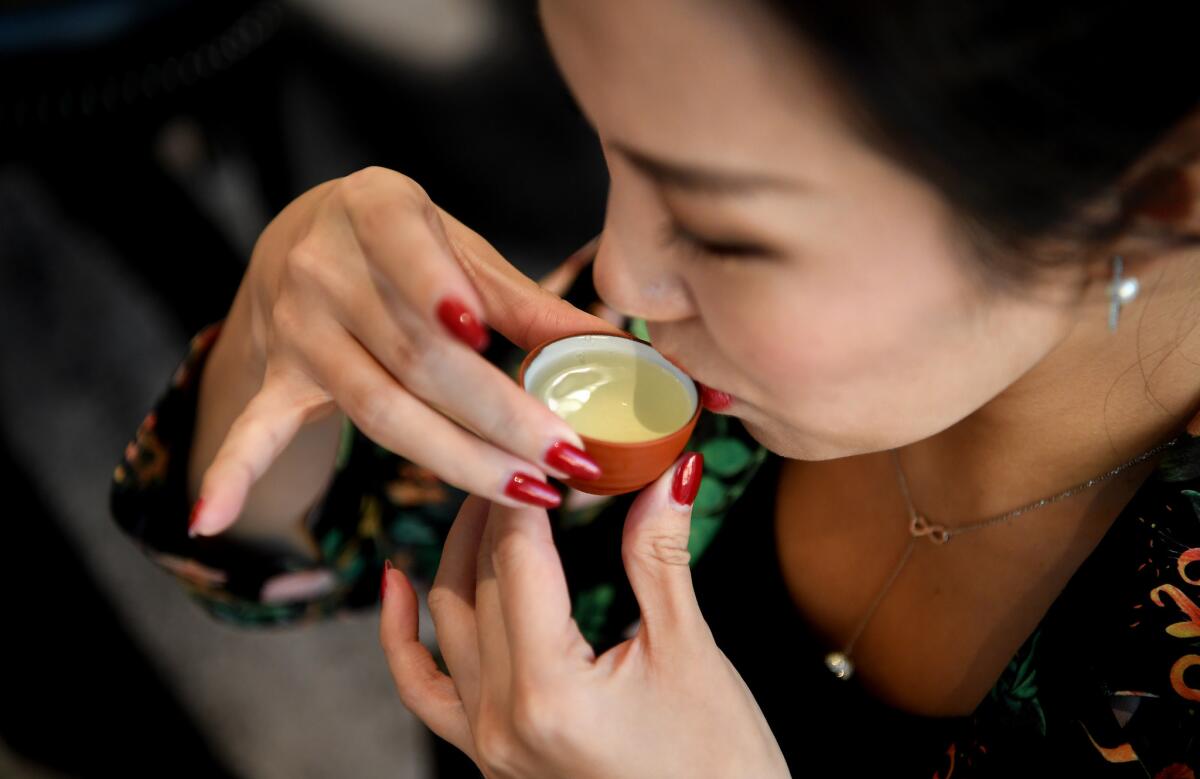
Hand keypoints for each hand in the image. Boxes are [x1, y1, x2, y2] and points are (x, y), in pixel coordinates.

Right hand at [189, 166, 619, 536]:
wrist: (310, 239)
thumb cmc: (412, 248)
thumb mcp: (466, 254)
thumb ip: (530, 302)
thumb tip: (622, 349)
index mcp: (377, 209)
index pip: (410, 255)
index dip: (443, 293)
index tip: (489, 339)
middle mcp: (323, 264)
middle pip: (414, 356)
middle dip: (497, 414)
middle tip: (565, 458)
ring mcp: (294, 325)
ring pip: (377, 406)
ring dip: (454, 459)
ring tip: (526, 493)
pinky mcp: (279, 376)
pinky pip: (256, 428)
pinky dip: (233, 470)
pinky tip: (211, 517)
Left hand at [379, 454, 791, 778]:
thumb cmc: (721, 768)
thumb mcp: (692, 653)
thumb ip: (659, 555)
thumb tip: (666, 471)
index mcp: (550, 689)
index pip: (517, 554)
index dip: (530, 484)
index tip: (546, 434)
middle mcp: (501, 719)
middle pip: (479, 579)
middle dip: (500, 504)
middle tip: (525, 448)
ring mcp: (487, 744)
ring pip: (448, 619)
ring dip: (459, 550)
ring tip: (484, 492)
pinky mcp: (489, 757)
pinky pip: (424, 688)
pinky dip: (404, 634)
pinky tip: (398, 583)